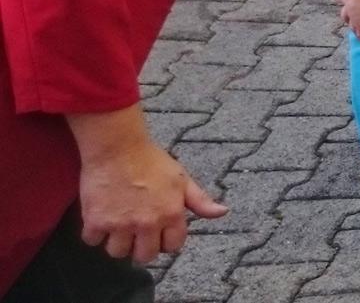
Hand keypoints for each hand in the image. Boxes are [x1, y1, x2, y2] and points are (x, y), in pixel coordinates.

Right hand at [78, 138, 226, 262]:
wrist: (117, 147)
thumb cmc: (150, 160)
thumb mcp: (181, 179)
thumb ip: (201, 200)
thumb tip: (222, 212)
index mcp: (172, 214)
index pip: (173, 247)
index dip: (165, 241)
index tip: (158, 233)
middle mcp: (147, 223)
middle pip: (144, 256)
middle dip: (141, 248)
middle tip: (135, 234)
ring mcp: (121, 224)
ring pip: (117, 253)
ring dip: (117, 243)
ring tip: (117, 226)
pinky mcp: (96, 220)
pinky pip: (92, 241)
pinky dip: (94, 234)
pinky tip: (100, 220)